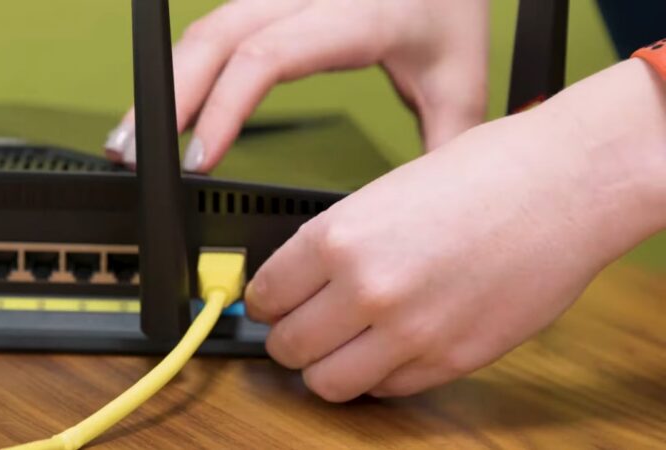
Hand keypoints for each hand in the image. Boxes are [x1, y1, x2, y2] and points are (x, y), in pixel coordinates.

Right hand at [106, 0, 487, 170]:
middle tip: (134, 153)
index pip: (269, 57)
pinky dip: (189, 66)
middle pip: (218, 36)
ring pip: (208, 26)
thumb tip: (416, 221)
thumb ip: (440, 151)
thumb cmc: (451, 13)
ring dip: (168, 80)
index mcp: (360, 15)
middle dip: (170, 96)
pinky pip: (220, 25)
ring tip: (136, 135)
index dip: (223, 107)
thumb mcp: (459, 85)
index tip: (198, 160)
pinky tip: (171, 101)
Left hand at [244, 60, 665, 400]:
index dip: (264, 302)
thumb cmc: (483, 175)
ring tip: (338, 350)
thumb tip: (303, 282)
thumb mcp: (382, 195)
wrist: (562, 186)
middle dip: (287, 339)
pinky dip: (377, 376)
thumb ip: (337, 245)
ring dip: (324, 369)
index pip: (267, 294)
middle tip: (300, 330)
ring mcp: (409, 332)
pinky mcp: (449, 360)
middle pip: (287, 346)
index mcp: (339, 236)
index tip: (271, 305)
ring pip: (326, 383)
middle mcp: (366, 289)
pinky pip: (385, 390)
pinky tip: (389, 350)